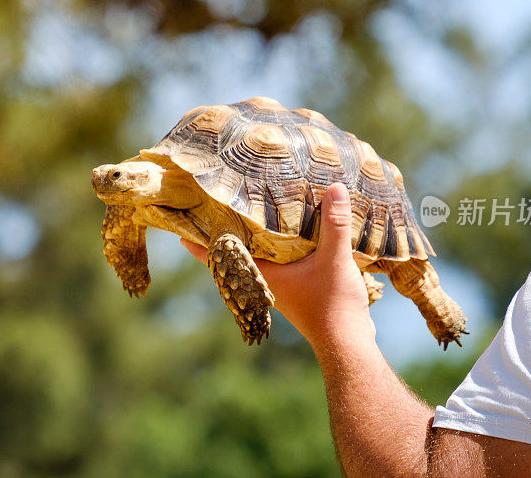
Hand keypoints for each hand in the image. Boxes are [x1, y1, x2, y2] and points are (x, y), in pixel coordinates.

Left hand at [181, 183, 372, 346]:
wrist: (348, 342)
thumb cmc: (333, 305)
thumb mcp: (335, 260)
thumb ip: (335, 224)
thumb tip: (334, 187)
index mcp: (263, 274)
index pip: (221, 256)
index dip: (201, 242)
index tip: (183, 228)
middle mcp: (265, 281)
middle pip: (236, 254)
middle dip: (226, 233)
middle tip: (214, 208)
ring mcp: (280, 287)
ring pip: (257, 258)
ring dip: (251, 239)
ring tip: (247, 213)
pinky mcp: (297, 289)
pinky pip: (277, 263)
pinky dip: (275, 247)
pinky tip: (286, 235)